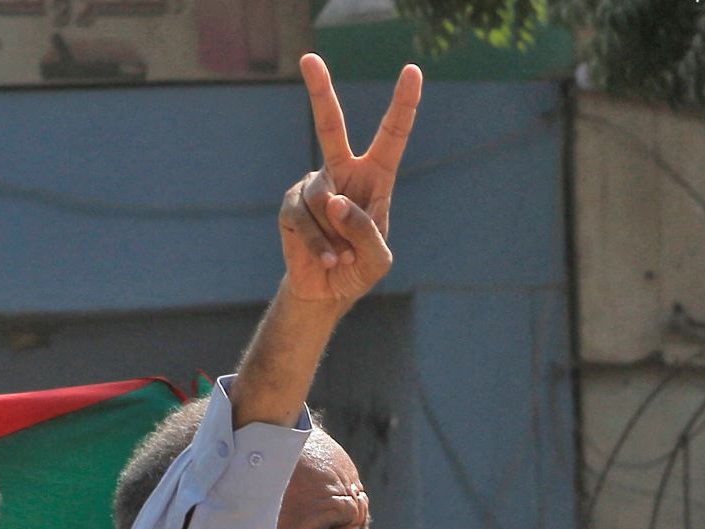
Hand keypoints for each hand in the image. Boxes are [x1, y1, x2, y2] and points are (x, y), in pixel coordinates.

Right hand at [279, 55, 420, 308]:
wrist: (326, 292)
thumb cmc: (358, 270)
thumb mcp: (377, 258)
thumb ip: (366, 230)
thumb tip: (337, 202)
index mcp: (375, 176)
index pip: (392, 135)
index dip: (403, 104)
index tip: (412, 72)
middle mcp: (343, 173)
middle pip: (330, 126)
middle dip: (319, 92)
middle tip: (308, 58)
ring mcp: (314, 187)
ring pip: (326, 200)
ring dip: (337, 236)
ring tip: (343, 257)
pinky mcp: (292, 207)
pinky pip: (306, 220)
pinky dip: (320, 245)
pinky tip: (329, 260)